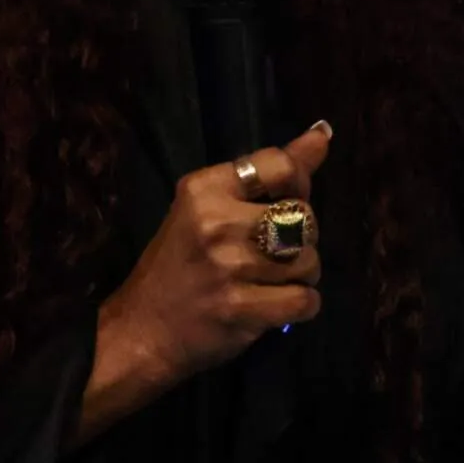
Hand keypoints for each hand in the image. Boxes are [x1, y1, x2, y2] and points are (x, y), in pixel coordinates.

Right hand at [102, 122, 330, 383]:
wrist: (140, 330)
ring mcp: (229, 267)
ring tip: (272, 281)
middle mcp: (217, 222)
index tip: (283, 204)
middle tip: (274, 254)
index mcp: (206, 188)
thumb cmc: (179, 264)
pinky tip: (277, 305)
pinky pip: (305, 300)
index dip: (299, 186)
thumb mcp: (210, 206)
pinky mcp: (240, 308)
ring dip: (302, 275)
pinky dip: (302, 305)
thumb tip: (323, 133)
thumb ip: (268, 172)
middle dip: (302, 238)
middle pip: (303, 216)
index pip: (283, 165)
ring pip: (309, 261)